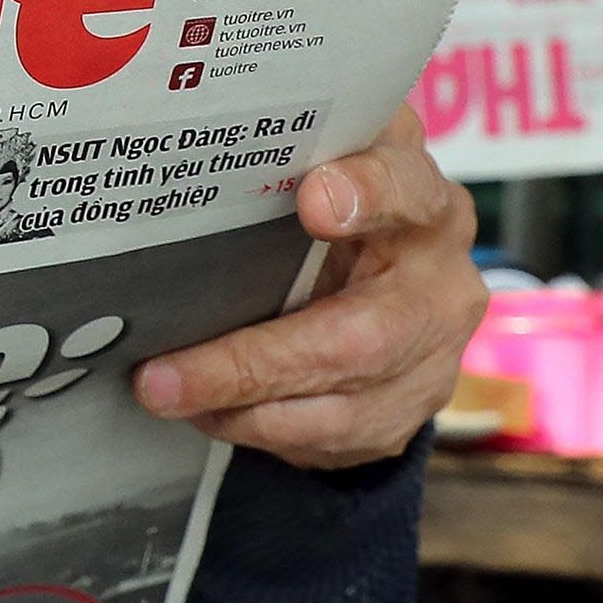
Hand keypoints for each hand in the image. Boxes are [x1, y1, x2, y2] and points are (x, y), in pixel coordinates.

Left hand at [131, 105, 483, 471]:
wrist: (388, 276)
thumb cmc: (333, 211)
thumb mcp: (319, 169)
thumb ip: (282, 163)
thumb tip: (184, 171)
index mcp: (420, 200)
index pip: (406, 188)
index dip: (366, 194)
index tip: (314, 202)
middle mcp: (441, 279)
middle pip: (362, 336)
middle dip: (253, 362)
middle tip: (161, 376)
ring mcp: (434, 355)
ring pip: (341, 406)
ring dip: (241, 408)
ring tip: (164, 393)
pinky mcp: (408, 411)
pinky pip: (332, 439)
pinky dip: (260, 430)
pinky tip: (210, 412)